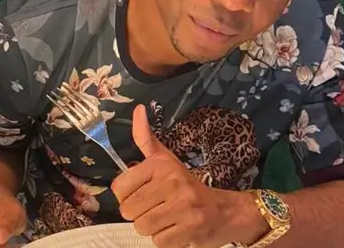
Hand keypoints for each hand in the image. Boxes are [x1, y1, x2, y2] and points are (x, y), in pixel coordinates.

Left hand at [111, 105, 268, 247]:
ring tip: (167, 219)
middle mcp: (172, 182)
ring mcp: (183, 207)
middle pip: (128, 210)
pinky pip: (158, 242)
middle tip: (157, 208)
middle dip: (139, 214)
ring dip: (152, 228)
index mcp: (161, 165)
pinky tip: (177, 229)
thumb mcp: (166, 159)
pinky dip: (166, 240)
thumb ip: (146, 138)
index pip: (119, 187)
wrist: (224, 210)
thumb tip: (137, 109)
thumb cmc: (187, 185)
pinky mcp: (190, 229)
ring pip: (142, 227)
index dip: (127, 195)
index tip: (142, 193)